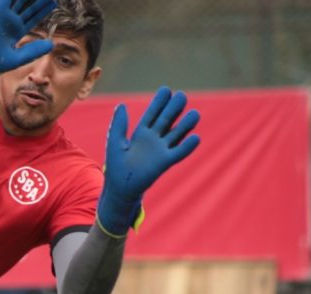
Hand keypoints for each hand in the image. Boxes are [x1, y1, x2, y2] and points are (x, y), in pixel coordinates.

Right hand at [0, 0, 57, 84]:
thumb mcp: (18, 58)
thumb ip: (34, 50)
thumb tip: (51, 44)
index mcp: (16, 31)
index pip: (32, 17)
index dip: (43, 9)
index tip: (53, 2)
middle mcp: (10, 21)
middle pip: (28, 6)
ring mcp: (3, 16)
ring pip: (19, 0)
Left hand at [97, 86, 200, 237]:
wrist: (120, 186)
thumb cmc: (116, 165)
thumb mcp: (115, 141)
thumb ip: (119, 124)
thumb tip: (121, 105)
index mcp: (141, 132)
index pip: (153, 114)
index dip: (159, 102)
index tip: (166, 89)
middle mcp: (154, 139)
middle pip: (167, 120)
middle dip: (174, 109)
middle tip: (181, 96)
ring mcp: (161, 150)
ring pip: (176, 134)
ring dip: (186, 125)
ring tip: (195, 114)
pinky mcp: (165, 162)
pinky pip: (179, 153)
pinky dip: (187, 146)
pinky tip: (195, 138)